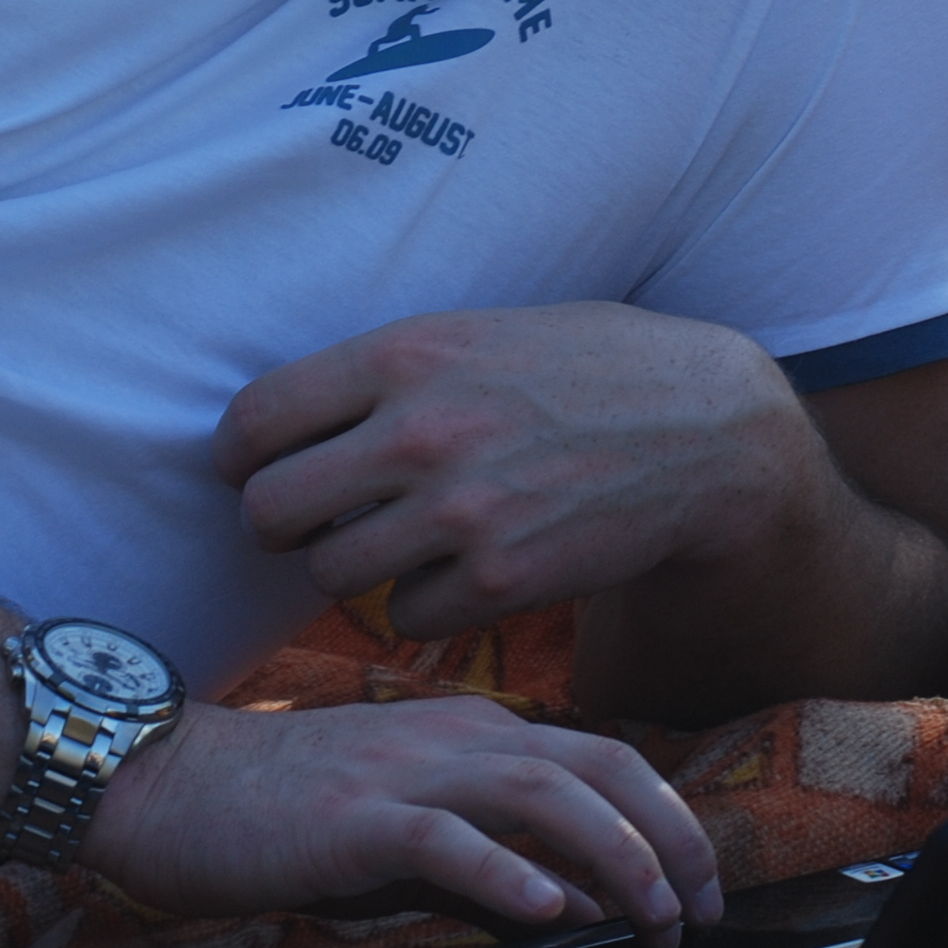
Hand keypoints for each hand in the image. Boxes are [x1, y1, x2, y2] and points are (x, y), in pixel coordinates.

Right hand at [82, 696, 723, 941]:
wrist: (166, 783)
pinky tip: (547, 911)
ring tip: (651, 913)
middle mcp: (450, 737)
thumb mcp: (402, 825)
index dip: (666, 817)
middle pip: (596, 765)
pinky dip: (507, 873)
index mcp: (467, 731)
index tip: (698, 883)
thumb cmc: (278, 809)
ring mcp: (403, 772)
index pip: (600, 756)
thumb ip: (484, 855)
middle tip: (701, 908)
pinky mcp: (354, 819)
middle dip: (669, 837)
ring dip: (613, 856)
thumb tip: (572, 901)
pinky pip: (446, 839)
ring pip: (541, 792)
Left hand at [213, 303, 816, 638]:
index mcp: (404, 354)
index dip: (239, 457)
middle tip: (309, 522)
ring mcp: (463, 510)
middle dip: (277, 524)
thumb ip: (388, 368)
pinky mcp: (505, 577)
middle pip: (271, 510)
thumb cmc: (586, 369)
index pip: (255, 420)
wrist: (708, 430)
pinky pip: (405, 616)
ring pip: (332, 572)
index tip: (252, 470)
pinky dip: (420, 603)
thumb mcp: (479, 330)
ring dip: (350, 566)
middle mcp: (422, 431)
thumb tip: (287, 416)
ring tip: (393, 542)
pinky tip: (455, 571)